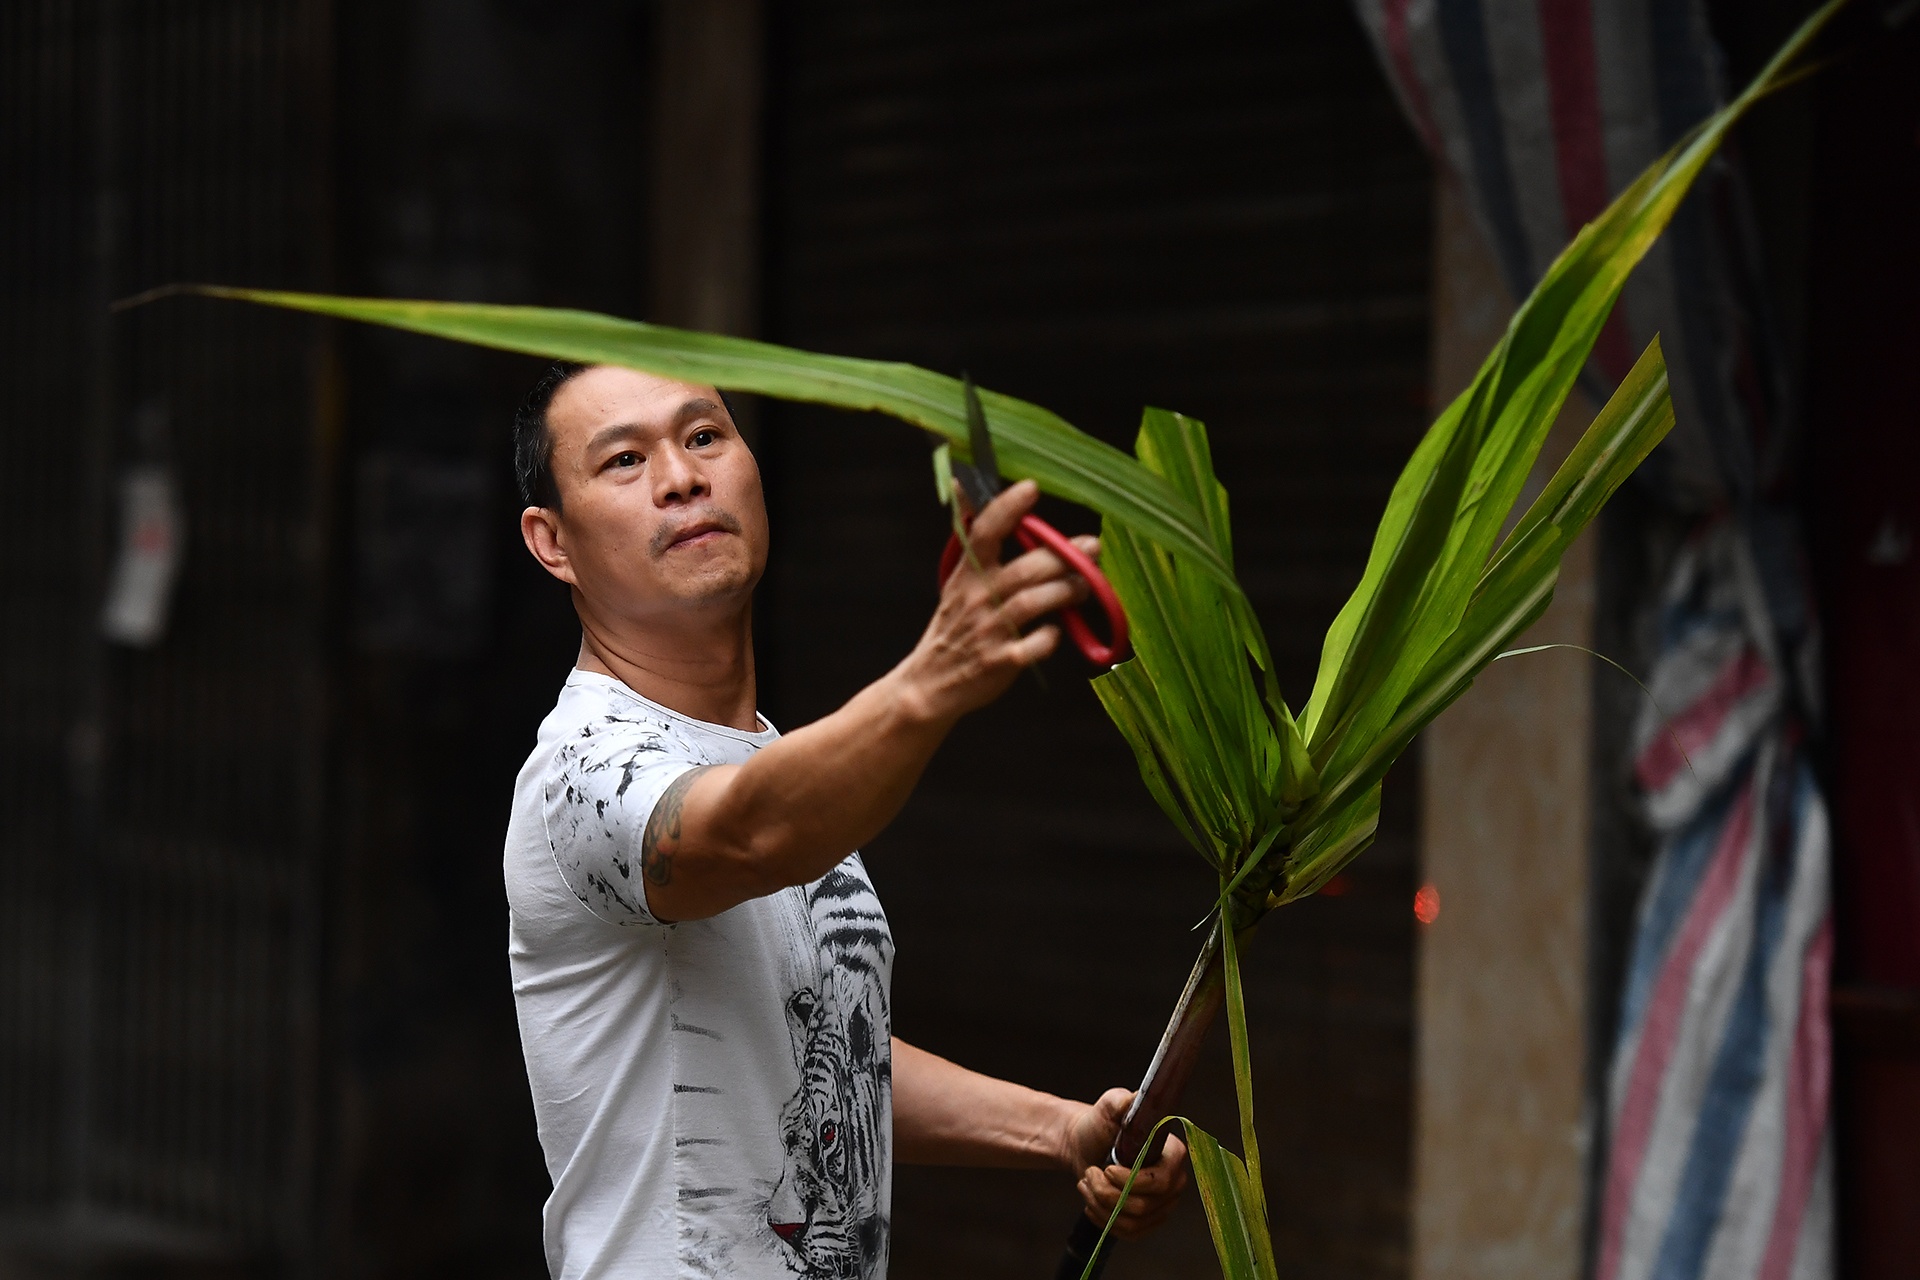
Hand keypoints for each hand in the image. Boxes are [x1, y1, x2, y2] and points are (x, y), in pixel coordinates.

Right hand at [896, 479, 1095, 722]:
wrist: (929, 684)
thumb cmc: (955, 627)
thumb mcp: (957, 580)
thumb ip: (972, 538)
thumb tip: (961, 482)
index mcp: (967, 575)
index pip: (985, 532)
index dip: (1007, 508)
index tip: (1031, 488)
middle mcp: (977, 599)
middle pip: (1025, 569)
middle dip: (1064, 556)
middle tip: (1093, 547)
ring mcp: (988, 632)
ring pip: (1034, 602)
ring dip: (1066, 591)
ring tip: (1083, 587)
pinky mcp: (1000, 662)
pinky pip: (1035, 645)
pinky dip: (1051, 637)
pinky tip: (1056, 632)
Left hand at [1062, 1087, 1190, 1238]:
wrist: (1085, 1144)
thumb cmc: (1099, 1123)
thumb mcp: (1109, 1106)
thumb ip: (1122, 1101)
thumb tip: (1134, 1099)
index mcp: (1174, 1154)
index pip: (1161, 1181)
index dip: (1132, 1181)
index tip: (1107, 1168)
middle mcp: (1174, 1181)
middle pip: (1144, 1206)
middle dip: (1108, 1193)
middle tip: (1090, 1173)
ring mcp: (1162, 1204)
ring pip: (1133, 1221)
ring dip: (1101, 1204)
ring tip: (1087, 1183)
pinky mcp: (1147, 1221)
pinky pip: (1129, 1233)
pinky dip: (1103, 1219)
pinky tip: (1092, 1200)